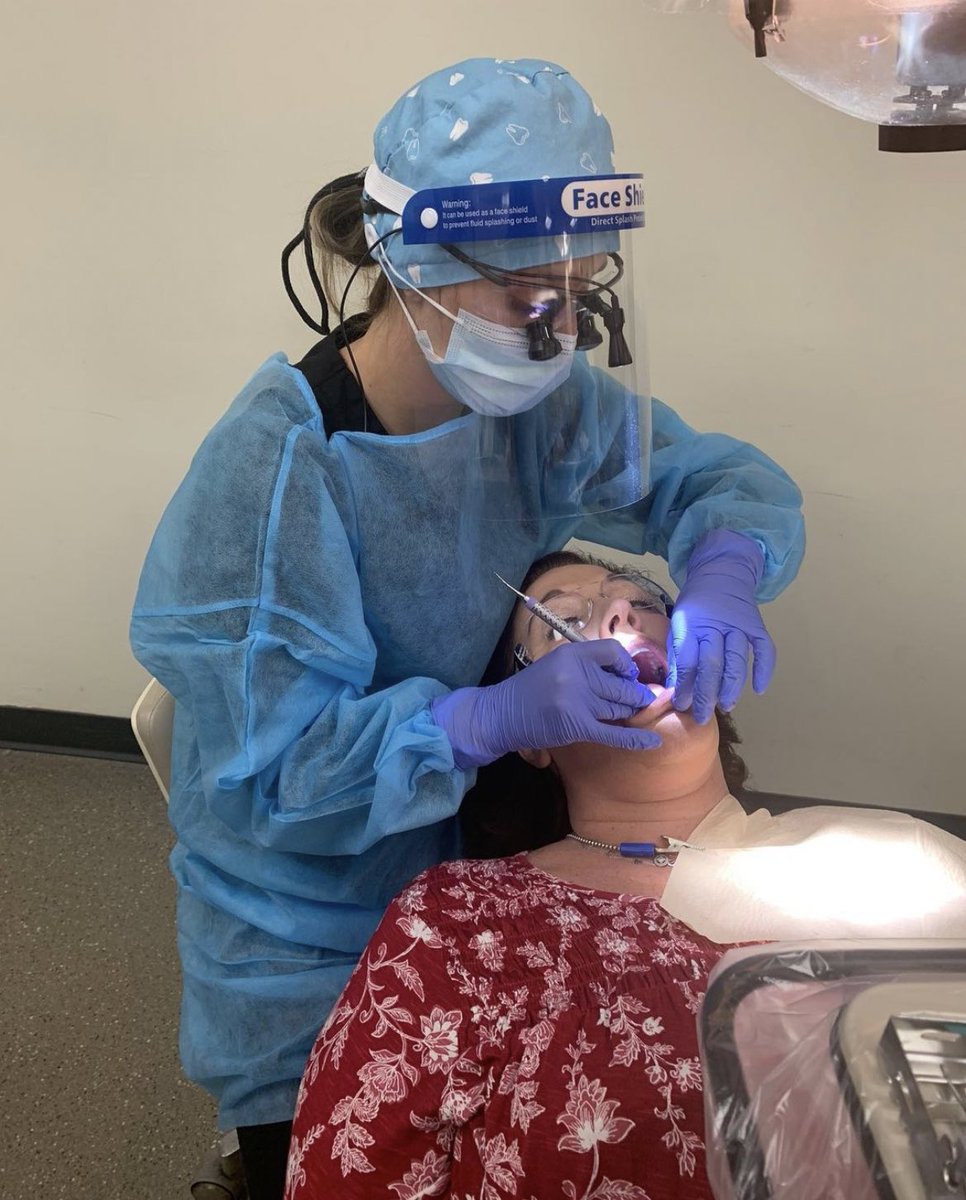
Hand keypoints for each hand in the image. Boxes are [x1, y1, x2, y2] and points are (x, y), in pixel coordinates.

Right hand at [432, 639, 660, 769]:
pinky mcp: (576, 725)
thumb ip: (586, 666)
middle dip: (635, 695)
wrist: (502, 714)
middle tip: (644, 699)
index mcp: (572, 654)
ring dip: (629, 713)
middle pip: (620, 684)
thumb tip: (628, 675)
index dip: (627, 665)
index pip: (613, 652)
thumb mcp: (556, 665)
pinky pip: (613, 733)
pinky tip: (652, 742)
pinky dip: (635, 739)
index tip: (628, 675)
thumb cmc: (531, 690)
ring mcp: (577, 700)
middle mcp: (576, 674)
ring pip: (617, 707)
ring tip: (636, 712)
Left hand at [667, 529, 775, 723]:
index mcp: (690, 624)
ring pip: (737, 659)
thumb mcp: (678, 625)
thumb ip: (678, 656)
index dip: (684, 685)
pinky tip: (759, 689)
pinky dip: (764, 669)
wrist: (721, 574)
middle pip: (713, 663)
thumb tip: (674, 690)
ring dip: (732, 686)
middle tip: (702, 715)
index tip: (681, 705)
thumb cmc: (695, 606)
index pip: (688, 660)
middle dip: (707, 693)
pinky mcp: (757, 626)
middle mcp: (715, 625)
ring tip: (726, 706)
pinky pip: (765, 649)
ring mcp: (739, 625)